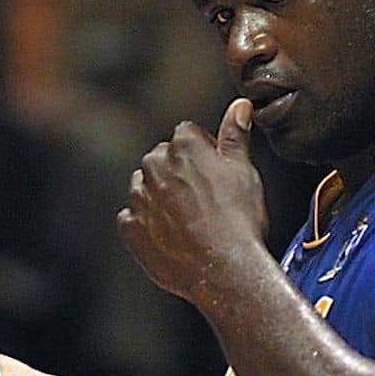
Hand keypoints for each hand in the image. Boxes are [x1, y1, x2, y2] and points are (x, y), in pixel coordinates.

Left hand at [118, 99, 267, 301]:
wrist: (224, 269)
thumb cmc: (240, 219)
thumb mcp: (244, 170)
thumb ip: (236, 135)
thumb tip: (239, 106)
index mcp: (183, 146)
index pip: (187, 134)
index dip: (204, 152)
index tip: (216, 172)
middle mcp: (154, 166)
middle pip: (162, 159)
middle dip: (177, 172)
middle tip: (204, 199)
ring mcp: (138, 198)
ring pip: (145, 187)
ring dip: (160, 197)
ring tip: (188, 220)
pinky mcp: (130, 228)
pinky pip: (132, 218)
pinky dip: (146, 224)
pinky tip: (170, 237)